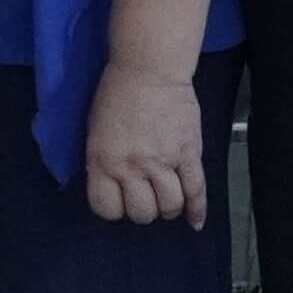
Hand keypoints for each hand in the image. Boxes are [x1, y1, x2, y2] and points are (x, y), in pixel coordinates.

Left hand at [78, 65, 210, 227]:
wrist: (148, 70)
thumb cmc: (116, 96)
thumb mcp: (95, 133)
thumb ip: (102, 163)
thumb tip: (112, 190)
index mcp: (102, 160)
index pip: (106, 208)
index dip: (113, 210)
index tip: (118, 203)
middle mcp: (131, 166)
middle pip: (142, 212)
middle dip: (143, 211)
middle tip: (145, 198)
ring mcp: (163, 161)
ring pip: (169, 206)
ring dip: (167, 209)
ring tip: (166, 200)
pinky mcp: (189, 154)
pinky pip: (196, 191)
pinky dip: (197, 210)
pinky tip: (195, 222)